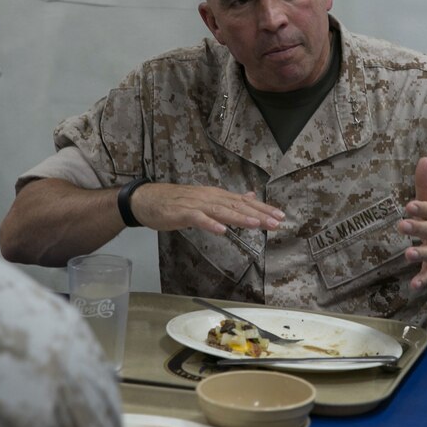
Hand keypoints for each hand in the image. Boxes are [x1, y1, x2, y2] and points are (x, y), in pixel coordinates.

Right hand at [131, 182, 283, 234]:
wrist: (146, 199)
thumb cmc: (176, 202)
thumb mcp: (205, 199)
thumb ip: (228, 200)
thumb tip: (250, 197)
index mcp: (216, 196)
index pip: (243, 202)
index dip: (262, 209)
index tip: (280, 216)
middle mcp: (209, 197)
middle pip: (237, 206)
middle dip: (258, 213)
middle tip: (276, 222)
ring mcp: (195, 204)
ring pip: (221, 211)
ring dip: (239, 218)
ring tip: (256, 224)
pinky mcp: (182, 213)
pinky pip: (198, 219)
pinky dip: (210, 224)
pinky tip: (222, 230)